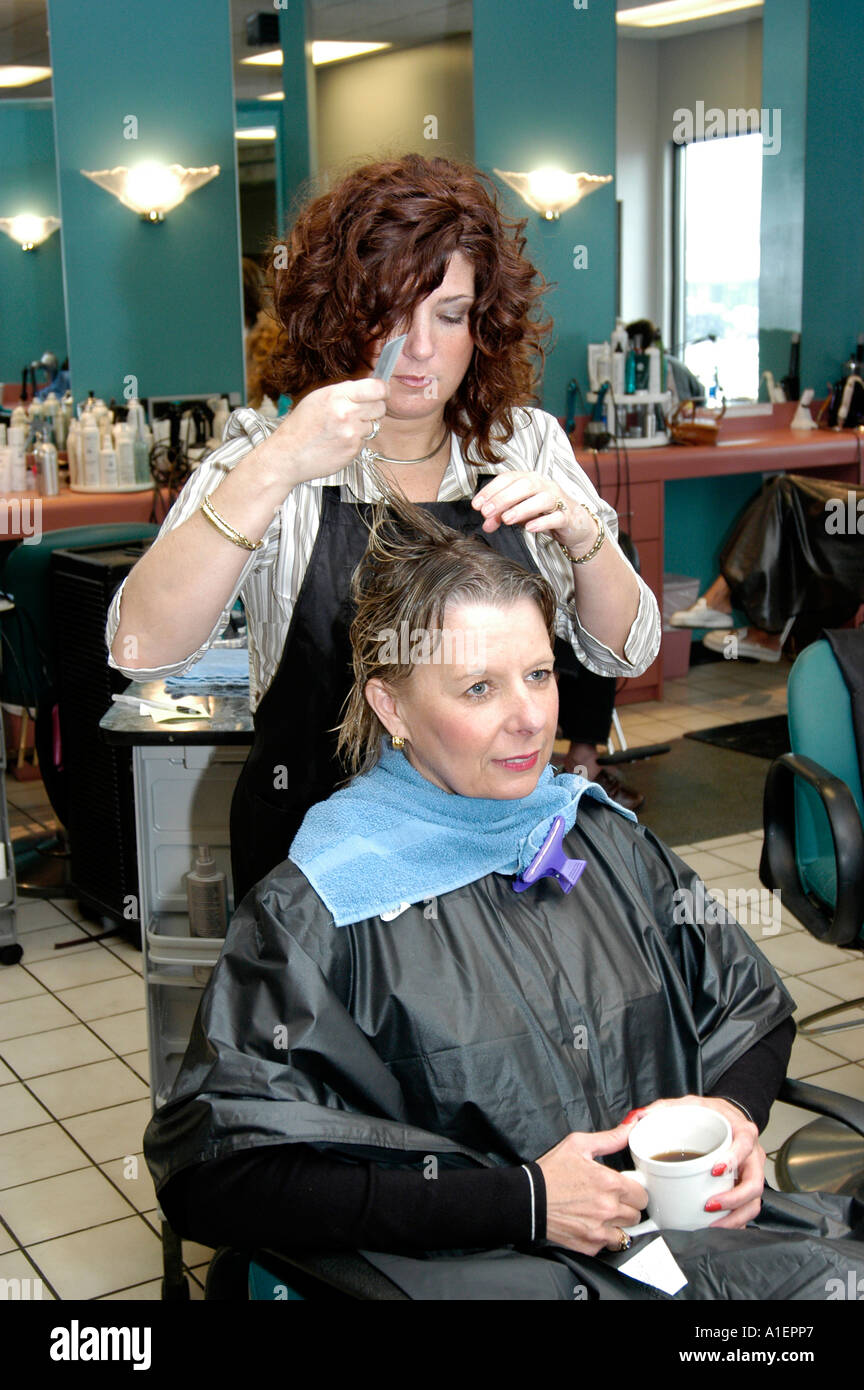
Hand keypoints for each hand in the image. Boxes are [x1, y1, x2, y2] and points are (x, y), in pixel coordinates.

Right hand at [259, 378, 389, 487]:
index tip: (383, 392)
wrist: (288, 455)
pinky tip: (338, 441)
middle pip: (380, 407)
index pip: (376, 388)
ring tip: (341, 429)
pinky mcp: (353, 450)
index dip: (383, 390)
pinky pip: (364, 441)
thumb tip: (368, 389)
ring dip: (363, 426)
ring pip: (374, 425)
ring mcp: (351, 433)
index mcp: (337, 395)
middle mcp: (347, 413)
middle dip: (373, 409)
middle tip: (358, 413)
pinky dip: (355, 441)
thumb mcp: (318, 398)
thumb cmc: (300, 427)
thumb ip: (344, 392)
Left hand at [471, 472, 598, 554]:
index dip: (491, 490)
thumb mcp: (518, 514)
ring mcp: (558, 500)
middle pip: (524, 485)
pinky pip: (556, 517)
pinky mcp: (568, 517)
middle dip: (503, 498)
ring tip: (506, 519)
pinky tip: (529, 528)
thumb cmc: (543, 513)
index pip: (508, 478)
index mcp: (529, 480)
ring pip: (541, 499)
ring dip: (522, 508)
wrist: (574, 525)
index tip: (477, 505)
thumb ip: (500, 516)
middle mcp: (544, 486)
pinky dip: (543, 522)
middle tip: (487, 512)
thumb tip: (485, 523)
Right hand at [535, 1120, 648, 1254]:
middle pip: (637, 1214)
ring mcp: (599, 1230)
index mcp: (610, 1183)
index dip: (634, 1189)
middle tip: (611, 1199)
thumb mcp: (578, 1145)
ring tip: (601, 1213)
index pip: (642, 1194)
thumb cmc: (550, 1172)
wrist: (527, 1199)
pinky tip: (590, 1224)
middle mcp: (608, 1209)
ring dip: (617, 1224)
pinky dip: (602, 1236)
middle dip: (627, 1206)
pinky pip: (608, 1244)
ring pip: (626, 1232)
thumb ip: (610, 1138)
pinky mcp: (590, 1245)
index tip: (625, 1188)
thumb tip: (630, 1127)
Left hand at [632, 1095, 763, 1229]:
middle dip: (734, 1200)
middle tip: (709, 1206)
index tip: (715, 1170)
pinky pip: (747, 1209)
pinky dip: (735, 1221)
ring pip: (753, 1202)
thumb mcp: (688, 1104)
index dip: (734, 1159)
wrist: (726, 1118)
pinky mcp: (746, 1187)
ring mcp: (751, 1173)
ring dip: (734, 1217)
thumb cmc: (709, 1114)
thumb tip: (638, 1118)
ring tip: (712, 1224)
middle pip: (754, 1183)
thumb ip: (662, 1108)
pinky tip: (718, 1226)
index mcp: (741, 1132)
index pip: (745, 1145)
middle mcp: (751, 1155)